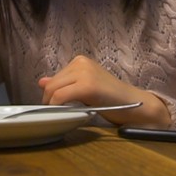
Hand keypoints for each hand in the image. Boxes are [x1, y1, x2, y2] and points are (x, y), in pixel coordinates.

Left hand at [37, 55, 170, 126]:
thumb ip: (65, 83)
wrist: (134, 104)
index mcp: (80, 61)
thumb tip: (42, 81)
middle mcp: (81, 62)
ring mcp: (84, 73)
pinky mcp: (87, 85)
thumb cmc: (111, 98)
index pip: (55, 77)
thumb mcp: (84, 87)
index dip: (50, 93)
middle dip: (48, 100)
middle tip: (53, 113)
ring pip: (53, 89)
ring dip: (51, 104)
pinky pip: (60, 96)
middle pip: (52, 83)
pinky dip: (56, 106)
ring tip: (59, 114)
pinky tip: (62, 113)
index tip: (52, 105)